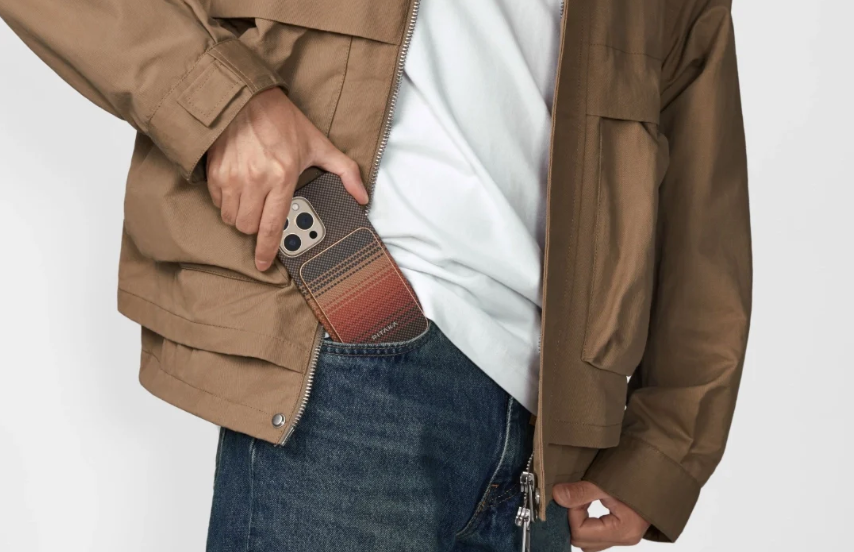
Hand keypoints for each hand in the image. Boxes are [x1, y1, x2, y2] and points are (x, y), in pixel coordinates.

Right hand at [206, 87, 367, 271]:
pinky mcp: (215, 171)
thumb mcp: (319, 144)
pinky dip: (227, 202)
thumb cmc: (283, 121)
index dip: (266, 250)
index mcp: (282, 177)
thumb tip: (362, 197)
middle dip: (255, 227)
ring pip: (231, 218)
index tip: (264, 263)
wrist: (245, 96)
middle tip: (264, 213)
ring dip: (240, 216)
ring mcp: (232, 176)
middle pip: (248, 227)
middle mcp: (255, 180)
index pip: (272, 226)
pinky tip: (238, 187)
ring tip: (252, 199)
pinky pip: (218, 202)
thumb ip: (345, 172)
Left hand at [553, 481, 649, 551]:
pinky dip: (587, 522)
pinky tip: (588, 504)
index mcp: (623, 530)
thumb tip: (557, 496)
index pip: (580, 532)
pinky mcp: (621, 531)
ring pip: (587, 541)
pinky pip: (595, 535)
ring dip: (579, 522)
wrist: (660, 472)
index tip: (575, 493)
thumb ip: (581, 491)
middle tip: (577, 496)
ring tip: (583, 500)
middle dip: (572, 518)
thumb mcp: (607, 481)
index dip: (572, 512)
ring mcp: (624, 536)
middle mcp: (624, 538)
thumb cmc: (639, 476)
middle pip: (582, 540)